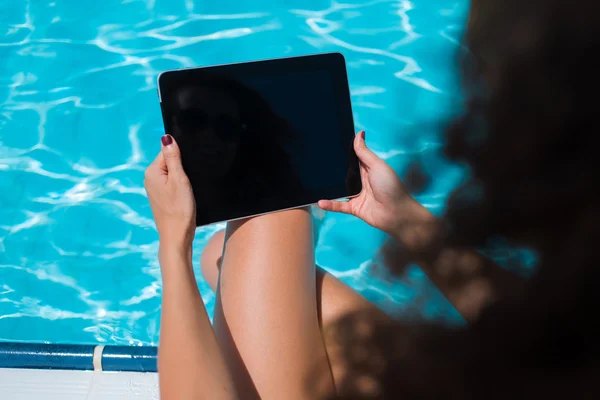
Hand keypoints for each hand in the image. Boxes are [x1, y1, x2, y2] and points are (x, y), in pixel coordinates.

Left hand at [144, 135, 195, 254]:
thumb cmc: (179, 209)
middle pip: (169, 161)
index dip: (182, 156)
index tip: (189, 168)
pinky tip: (186, 194)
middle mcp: (150, 178)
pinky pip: (172, 183)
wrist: (176, 236)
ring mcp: (155, 188)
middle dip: (182, 166)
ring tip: (188, 188)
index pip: (167, 151)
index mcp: (152, 171)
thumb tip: (166, 137)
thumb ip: (173, 157)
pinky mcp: (161, 197)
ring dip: (182, 177)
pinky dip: (180, 186)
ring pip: (172, 173)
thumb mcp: (179, 179)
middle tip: (190, 180)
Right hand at [318, 131, 438, 250]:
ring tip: (312, 180)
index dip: (342, 151)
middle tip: (314, 160)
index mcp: (367, 168)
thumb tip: (359, 133)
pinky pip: (339, 205)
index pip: (352, 157)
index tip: (328, 143)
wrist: (397, 213)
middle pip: (343, 173)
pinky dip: (329, 204)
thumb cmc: (391, 187)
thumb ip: (364, 152)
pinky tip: (320, 201)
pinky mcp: (354, 208)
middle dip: (331, 168)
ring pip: (338, 188)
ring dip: (327, 186)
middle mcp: (361, 180)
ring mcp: (357, 194)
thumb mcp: (377, 166)